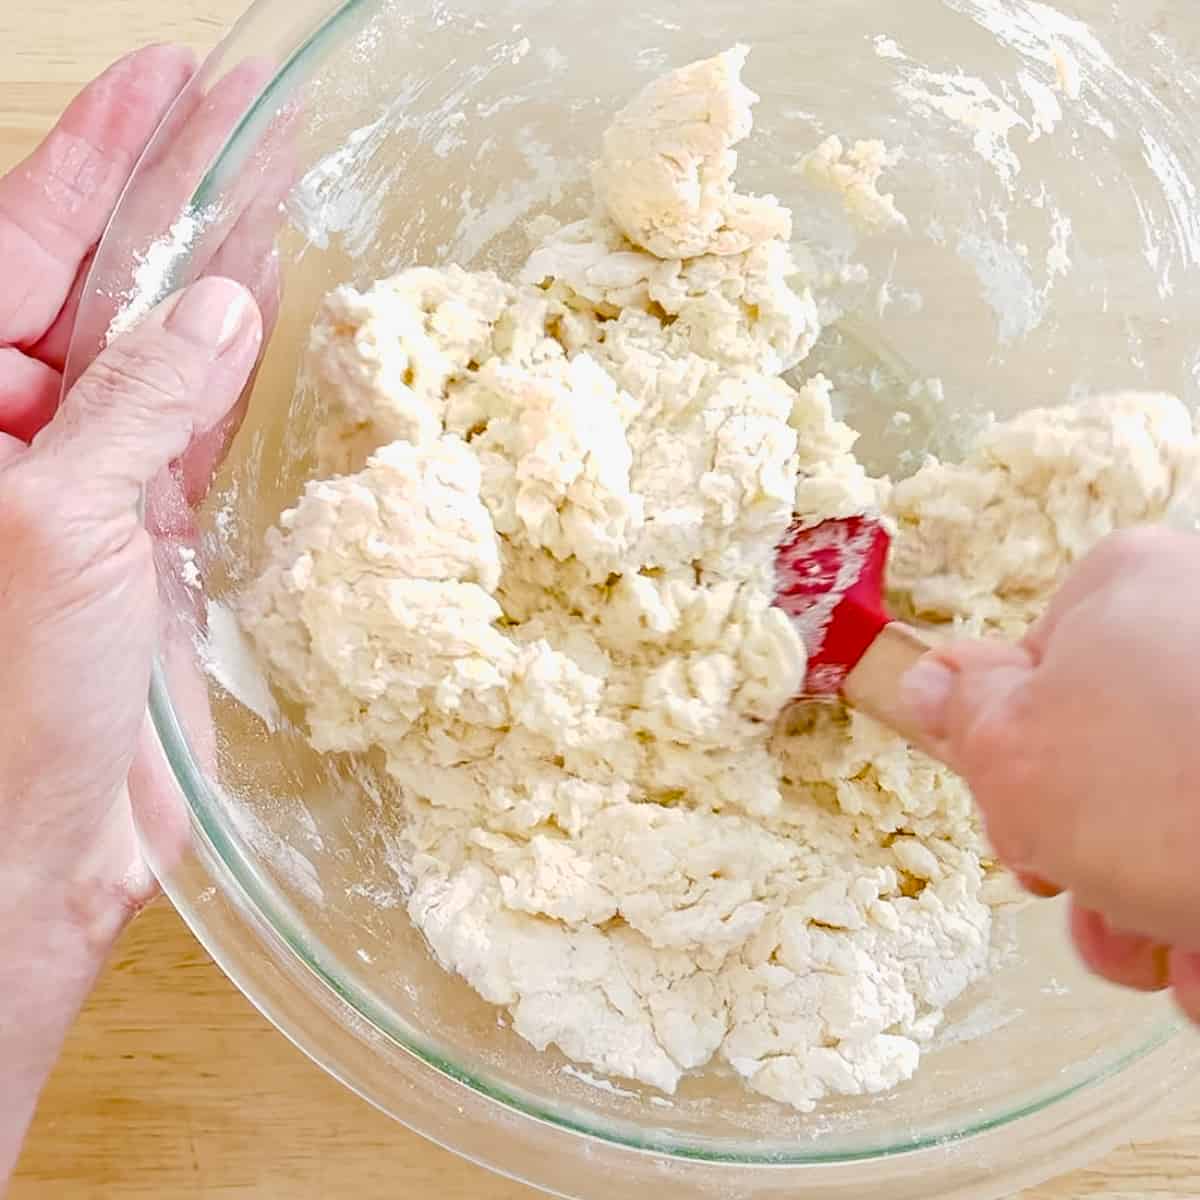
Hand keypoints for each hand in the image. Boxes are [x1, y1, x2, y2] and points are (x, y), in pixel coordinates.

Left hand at [0, 48, 262, 1177]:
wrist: (41, 843)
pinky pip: (201, 431)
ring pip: (164, 351)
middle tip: (244, 110)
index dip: (98, 158)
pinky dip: (239, 375)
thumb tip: (223, 308)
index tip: (169, 80)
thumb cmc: (6, 688)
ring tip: (279, 185)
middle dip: (170, 196)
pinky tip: (274, 309)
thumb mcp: (54, 519)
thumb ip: (139, 405)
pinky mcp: (155, 538)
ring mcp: (92, 482)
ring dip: (220, 275)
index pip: (19, 245)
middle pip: (98, 283)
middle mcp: (15, 432)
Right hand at [902, 525, 1199, 1024]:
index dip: (1008, 765)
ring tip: (1159, 957)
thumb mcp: (1009, 753)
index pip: (1030, 673)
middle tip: (1077, 898)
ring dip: (1142, 906)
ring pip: (1174, 815)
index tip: (1017, 829)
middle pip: (1103, 755)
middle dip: (1081, 855)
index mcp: (1124, 590)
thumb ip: (959, 713)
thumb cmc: (1159, 793)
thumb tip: (929, 681)